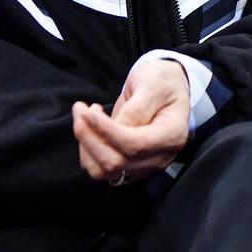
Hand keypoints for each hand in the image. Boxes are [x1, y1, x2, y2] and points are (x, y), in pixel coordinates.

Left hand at [72, 59, 190, 183]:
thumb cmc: (161, 81)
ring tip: (85, 116)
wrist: (165, 88)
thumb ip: (136, 109)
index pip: (134, 145)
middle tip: (80, 108)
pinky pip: (101, 169)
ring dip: (85, 144)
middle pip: (116, 163)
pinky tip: (92, 127)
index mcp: (171, 136)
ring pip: (103, 170)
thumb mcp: (152, 84)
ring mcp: (144, 166)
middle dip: (89, 136)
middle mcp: (159, 158)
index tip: (87, 111)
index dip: (106, 131)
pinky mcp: (129, 167)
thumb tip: (118, 128)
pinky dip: (88, 150)